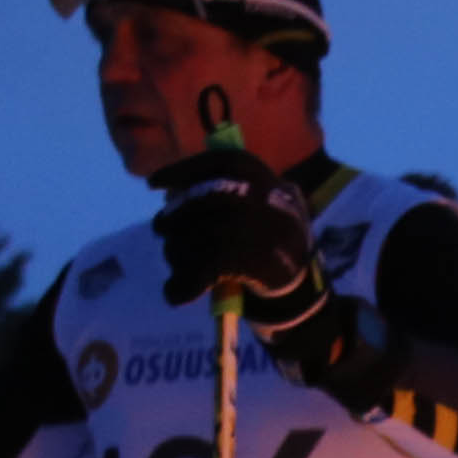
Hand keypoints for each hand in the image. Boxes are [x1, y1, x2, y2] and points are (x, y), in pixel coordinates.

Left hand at [153, 160, 322, 332]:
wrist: (305, 289)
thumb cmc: (276, 244)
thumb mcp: (263, 206)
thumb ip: (227, 192)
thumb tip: (173, 191)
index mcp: (263, 177)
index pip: (215, 163)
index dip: (179, 172)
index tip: (152, 184)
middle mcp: (259, 195)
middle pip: (196, 201)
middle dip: (172, 218)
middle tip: (162, 230)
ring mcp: (252, 225)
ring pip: (192, 235)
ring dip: (176, 254)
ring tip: (179, 266)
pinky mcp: (245, 258)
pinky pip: (197, 268)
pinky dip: (181, 286)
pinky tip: (176, 293)